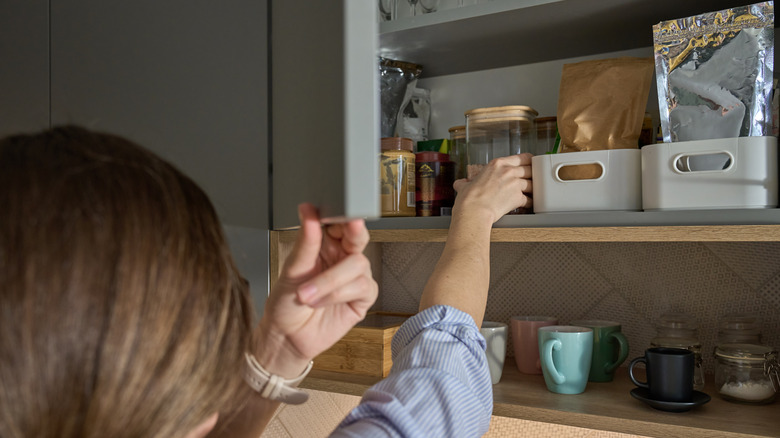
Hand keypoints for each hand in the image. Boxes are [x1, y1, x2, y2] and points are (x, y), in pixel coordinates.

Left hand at [254, 204, 377, 377]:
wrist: (286, 337)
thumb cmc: (285, 302)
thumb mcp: (292, 269)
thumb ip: (306, 241)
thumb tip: (308, 211)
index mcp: (326, 245)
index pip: (340, 223)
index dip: (343, 215)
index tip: (340, 211)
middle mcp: (342, 258)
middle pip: (359, 238)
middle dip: (354, 234)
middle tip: (349, 228)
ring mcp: (354, 278)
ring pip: (359, 265)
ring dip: (330, 281)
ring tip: (306, 294)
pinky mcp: (362, 298)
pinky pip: (362, 287)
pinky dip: (338, 294)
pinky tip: (320, 302)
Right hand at [453, 153, 532, 223]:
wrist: (473, 212)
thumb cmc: (468, 199)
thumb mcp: (465, 186)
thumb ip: (465, 182)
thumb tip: (460, 184)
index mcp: (497, 164)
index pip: (522, 157)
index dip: (529, 161)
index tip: (531, 165)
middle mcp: (508, 171)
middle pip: (530, 170)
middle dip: (533, 176)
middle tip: (533, 180)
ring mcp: (515, 184)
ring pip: (532, 184)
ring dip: (532, 190)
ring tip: (531, 194)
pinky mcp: (518, 197)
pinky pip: (529, 199)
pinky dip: (530, 203)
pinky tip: (528, 205)